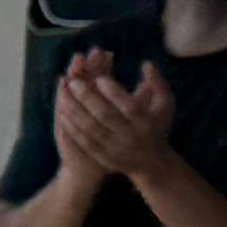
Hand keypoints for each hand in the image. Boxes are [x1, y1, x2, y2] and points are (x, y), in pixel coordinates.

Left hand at [54, 52, 174, 183]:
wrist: (151, 163)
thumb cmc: (157, 125)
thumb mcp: (165, 104)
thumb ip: (157, 83)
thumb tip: (146, 63)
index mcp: (146, 123)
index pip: (130, 107)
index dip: (115, 92)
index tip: (100, 77)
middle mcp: (130, 137)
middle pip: (106, 116)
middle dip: (88, 98)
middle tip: (74, 81)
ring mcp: (115, 150)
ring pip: (90, 129)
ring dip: (74, 111)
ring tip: (63, 93)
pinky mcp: (103, 158)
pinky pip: (84, 142)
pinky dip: (71, 127)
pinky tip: (61, 112)